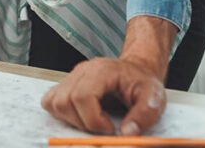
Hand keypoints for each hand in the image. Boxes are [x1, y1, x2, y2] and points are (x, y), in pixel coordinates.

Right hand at [41, 57, 166, 135]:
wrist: (136, 70)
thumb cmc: (142, 82)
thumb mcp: (153, 97)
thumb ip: (144, 115)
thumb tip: (127, 133)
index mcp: (101, 71)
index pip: (82, 96)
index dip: (93, 120)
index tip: (110, 128)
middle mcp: (82, 71)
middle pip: (64, 101)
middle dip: (82, 123)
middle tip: (102, 126)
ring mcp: (72, 77)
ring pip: (54, 102)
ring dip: (71, 120)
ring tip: (92, 122)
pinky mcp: (67, 85)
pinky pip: (51, 101)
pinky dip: (62, 114)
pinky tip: (81, 117)